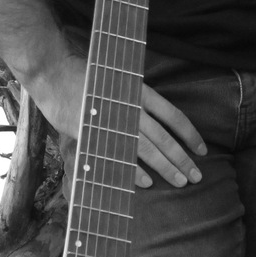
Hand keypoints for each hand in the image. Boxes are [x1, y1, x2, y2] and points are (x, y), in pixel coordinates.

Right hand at [32, 55, 204, 187]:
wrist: (53, 73)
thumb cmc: (84, 76)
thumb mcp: (117, 82)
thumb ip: (134, 100)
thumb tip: (152, 120)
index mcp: (140, 91)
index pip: (173, 115)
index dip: (190, 134)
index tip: (202, 150)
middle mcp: (132, 105)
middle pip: (165, 137)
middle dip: (183, 158)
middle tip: (196, 176)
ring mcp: (114, 119)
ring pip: (148, 148)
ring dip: (166, 166)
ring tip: (181, 181)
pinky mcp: (96, 132)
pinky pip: (120, 154)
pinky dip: (134, 170)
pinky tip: (148, 183)